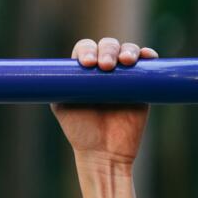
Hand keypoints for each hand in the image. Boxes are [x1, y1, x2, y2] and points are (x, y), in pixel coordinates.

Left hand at [50, 37, 157, 197]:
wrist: (104, 153)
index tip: (86, 64)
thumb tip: (48, 71)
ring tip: (125, 62)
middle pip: (107, 45)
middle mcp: (104, 69)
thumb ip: (58, 86)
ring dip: (127, 50)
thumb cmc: (80, 130)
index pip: (85, 49)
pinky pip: (148, 64)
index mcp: (83, 72)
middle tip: (105, 66)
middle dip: (106, 50)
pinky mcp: (143, 85)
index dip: (86, 50)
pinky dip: (148, 56)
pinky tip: (147, 57)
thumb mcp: (62, 105)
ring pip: (127, 49)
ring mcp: (125, 76)